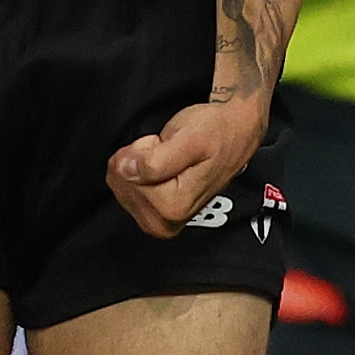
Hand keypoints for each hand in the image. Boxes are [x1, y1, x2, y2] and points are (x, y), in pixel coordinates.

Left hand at [109, 90, 264, 239]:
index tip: (166, 148)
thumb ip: (155, 160)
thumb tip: (125, 170)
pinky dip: (140, 169)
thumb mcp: (188, 140)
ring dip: (141, 163)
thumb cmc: (216, 134)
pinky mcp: (154, 214)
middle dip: (141, 159)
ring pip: (121, 182)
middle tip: (168, 152)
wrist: (233, 133)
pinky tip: (164, 165)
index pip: (125, 175)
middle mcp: (166, 221)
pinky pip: (125, 185)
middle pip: (122, 181)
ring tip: (170, 158)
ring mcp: (159, 220)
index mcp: (174, 208)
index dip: (142, 152)